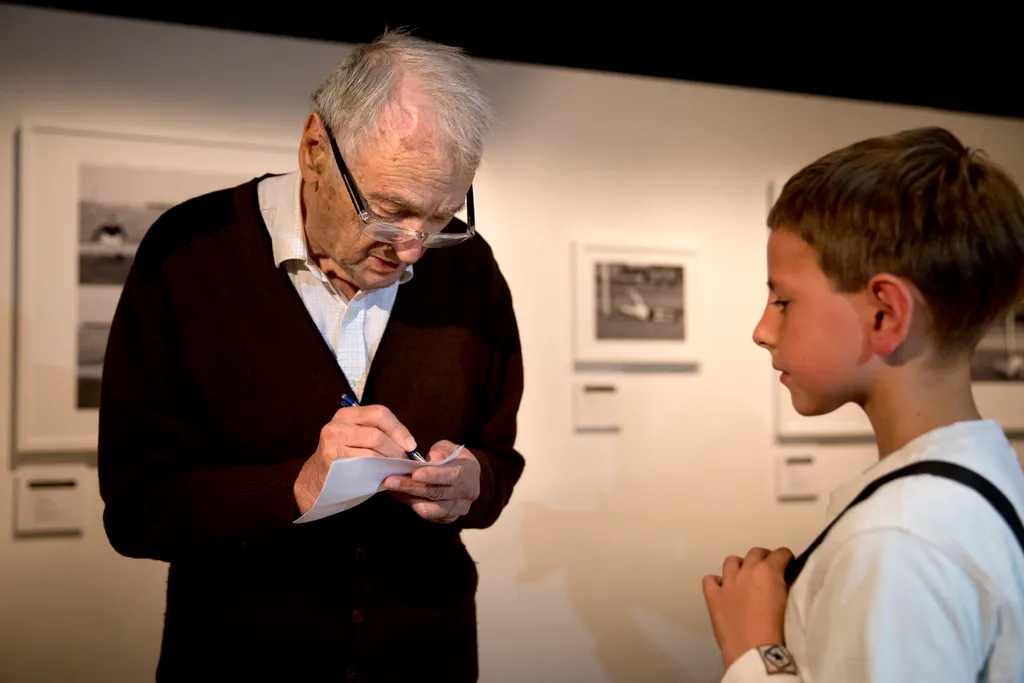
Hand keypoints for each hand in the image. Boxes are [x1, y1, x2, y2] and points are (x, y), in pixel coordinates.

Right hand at [293, 403, 416, 514]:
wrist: (317, 479)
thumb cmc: (345, 458)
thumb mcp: (358, 438)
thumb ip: (379, 434)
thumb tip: (410, 444)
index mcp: (347, 414)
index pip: (379, 413)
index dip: (399, 429)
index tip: (411, 445)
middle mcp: (338, 425)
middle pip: (377, 433)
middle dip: (396, 448)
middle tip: (404, 460)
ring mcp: (332, 442)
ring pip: (372, 449)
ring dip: (389, 460)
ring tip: (396, 467)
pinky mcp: (332, 460)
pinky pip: (363, 463)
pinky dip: (379, 469)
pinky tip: (384, 474)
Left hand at [382, 440, 480, 522]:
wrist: (466, 478)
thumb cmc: (455, 460)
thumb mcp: (451, 448)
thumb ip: (442, 450)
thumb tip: (432, 458)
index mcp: (470, 473)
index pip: (452, 476)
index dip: (433, 475)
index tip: (414, 473)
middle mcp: (466, 494)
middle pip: (436, 494)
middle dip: (411, 487)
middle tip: (390, 481)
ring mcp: (457, 509)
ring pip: (430, 509)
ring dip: (408, 498)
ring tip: (392, 488)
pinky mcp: (447, 518)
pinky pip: (427, 515)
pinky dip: (410, 504)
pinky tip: (399, 494)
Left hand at [702, 546, 793, 670]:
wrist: (754, 651)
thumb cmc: (778, 631)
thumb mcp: (788, 602)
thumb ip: (785, 586)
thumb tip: (784, 581)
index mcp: (768, 572)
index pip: (780, 553)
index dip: (785, 558)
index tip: (788, 565)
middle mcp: (746, 571)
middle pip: (755, 553)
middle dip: (764, 558)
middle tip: (768, 571)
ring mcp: (727, 583)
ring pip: (731, 561)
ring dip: (740, 566)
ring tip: (745, 578)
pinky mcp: (713, 597)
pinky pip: (709, 580)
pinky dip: (716, 582)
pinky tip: (723, 590)